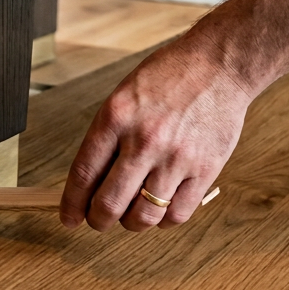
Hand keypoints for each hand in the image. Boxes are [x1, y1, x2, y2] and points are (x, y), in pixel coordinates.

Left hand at [59, 36, 254, 231]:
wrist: (219, 65)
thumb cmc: (169, 76)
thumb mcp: (122, 97)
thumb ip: (107, 137)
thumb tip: (92, 179)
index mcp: (116, 119)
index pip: (84, 174)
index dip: (73, 203)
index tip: (69, 218)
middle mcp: (143, 141)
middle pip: (110, 203)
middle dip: (98, 220)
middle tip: (97, 221)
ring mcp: (176, 158)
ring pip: (144, 216)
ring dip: (132, 224)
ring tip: (130, 216)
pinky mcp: (205, 170)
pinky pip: (178, 214)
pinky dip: (164, 220)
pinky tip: (160, 209)